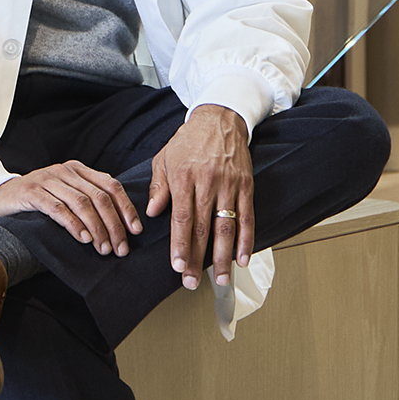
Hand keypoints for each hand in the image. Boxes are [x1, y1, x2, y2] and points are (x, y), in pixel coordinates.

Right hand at [0, 161, 143, 255]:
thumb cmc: (35, 200)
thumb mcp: (63, 194)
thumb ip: (86, 198)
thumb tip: (118, 220)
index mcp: (77, 170)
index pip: (111, 186)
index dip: (126, 208)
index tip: (136, 231)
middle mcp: (65, 171)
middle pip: (100, 197)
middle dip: (114, 225)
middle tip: (121, 248)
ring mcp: (47, 179)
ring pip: (82, 204)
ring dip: (97, 229)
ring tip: (104, 248)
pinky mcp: (31, 192)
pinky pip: (58, 209)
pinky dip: (74, 225)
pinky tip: (83, 239)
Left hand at [146, 105, 254, 289]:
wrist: (220, 117)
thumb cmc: (189, 140)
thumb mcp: (164, 158)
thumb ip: (158, 187)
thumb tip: (151, 213)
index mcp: (184, 177)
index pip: (182, 218)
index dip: (180, 244)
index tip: (177, 266)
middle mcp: (208, 183)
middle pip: (203, 228)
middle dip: (197, 258)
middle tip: (192, 282)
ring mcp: (229, 185)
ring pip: (227, 226)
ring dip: (223, 256)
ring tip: (220, 278)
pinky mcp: (246, 186)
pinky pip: (248, 217)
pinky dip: (247, 240)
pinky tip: (242, 259)